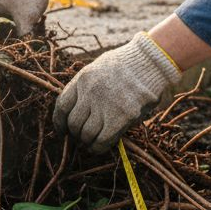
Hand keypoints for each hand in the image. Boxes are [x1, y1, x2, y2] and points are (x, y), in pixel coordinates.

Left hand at [53, 33, 181, 151]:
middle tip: (80, 137)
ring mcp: (105, 105)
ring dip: (86, 141)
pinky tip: (98, 147)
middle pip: (73, 123)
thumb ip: (88, 88)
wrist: (151, 62)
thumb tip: (80, 111)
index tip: (61, 129)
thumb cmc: (128, 64)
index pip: (62, 106)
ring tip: (90, 142)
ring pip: (86, 134)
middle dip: (75, 134)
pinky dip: (98, 147)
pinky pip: (102, 140)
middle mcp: (90, 93)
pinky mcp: (121, 117)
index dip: (59, 122)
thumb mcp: (100, 68)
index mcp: (83, 79)